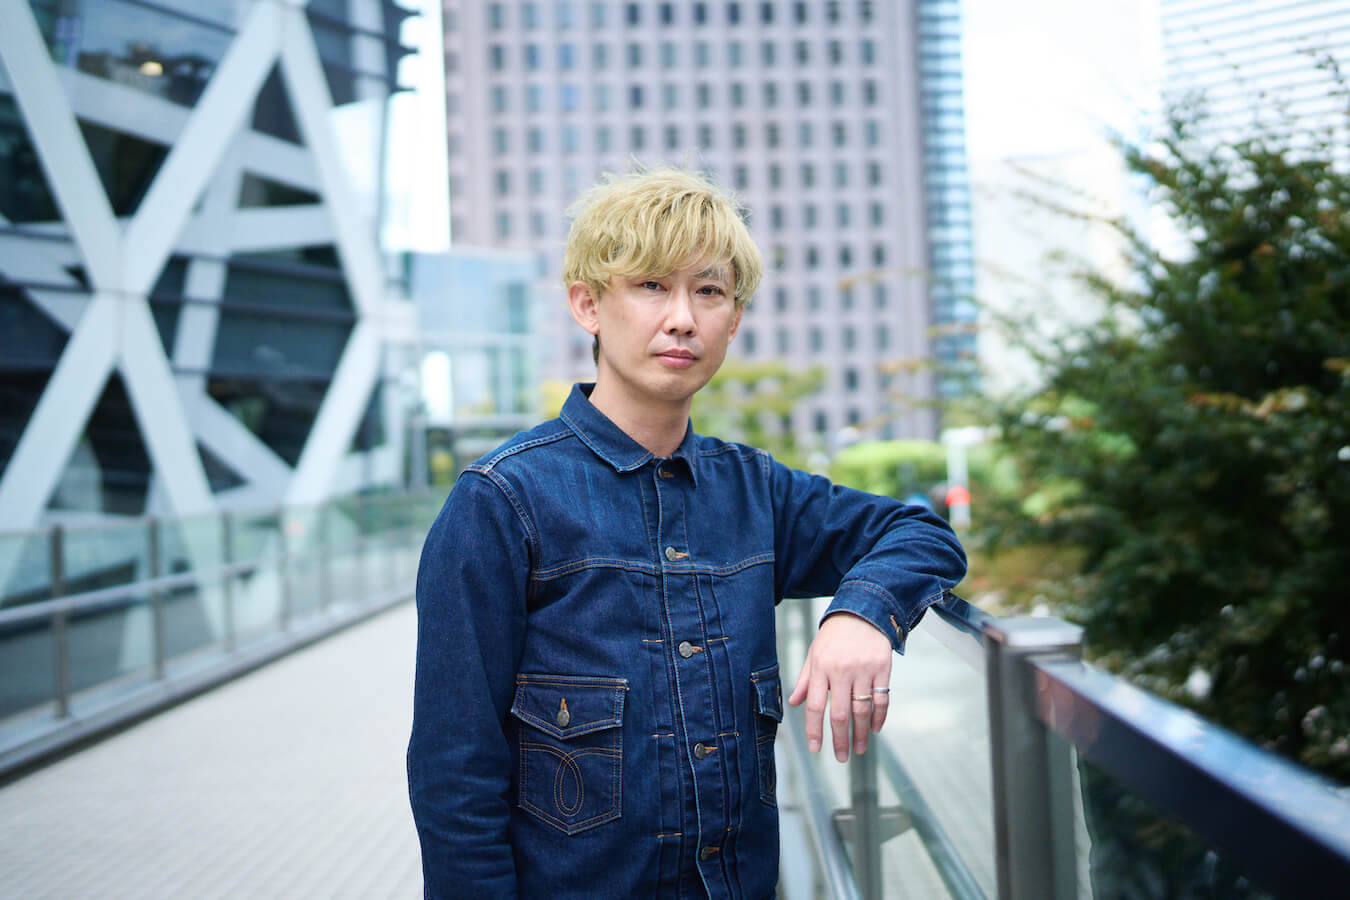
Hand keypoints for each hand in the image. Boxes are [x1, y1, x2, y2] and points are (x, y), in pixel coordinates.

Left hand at [787, 612, 892, 761]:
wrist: (862, 611)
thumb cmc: (834, 636)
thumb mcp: (814, 653)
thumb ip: (805, 680)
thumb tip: (794, 704)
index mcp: (821, 667)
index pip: (816, 706)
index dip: (815, 730)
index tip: (816, 749)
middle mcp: (841, 670)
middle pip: (840, 713)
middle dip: (840, 740)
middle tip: (841, 758)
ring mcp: (863, 669)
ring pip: (862, 710)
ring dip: (860, 734)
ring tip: (859, 750)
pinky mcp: (882, 668)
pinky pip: (882, 699)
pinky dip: (879, 717)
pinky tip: (874, 729)